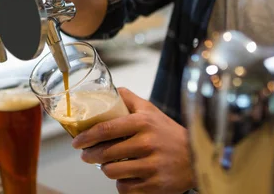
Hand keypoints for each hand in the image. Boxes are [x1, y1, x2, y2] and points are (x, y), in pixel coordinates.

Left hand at [72, 88, 194, 193]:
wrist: (197, 156)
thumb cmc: (168, 132)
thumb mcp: (150, 110)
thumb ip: (128, 98)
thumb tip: (107, 90)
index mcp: (142, 122)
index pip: (106, 129)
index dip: (86, 137)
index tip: (76, 141)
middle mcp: (147, 143)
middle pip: (105, 153)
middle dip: (90, 155)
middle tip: (86, 155)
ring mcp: (151, 165)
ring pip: (112, 172)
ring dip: (105, 169)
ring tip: (107, 164)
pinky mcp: (155, 185)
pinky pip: (125, 188)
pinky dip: (121, 184)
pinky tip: (124, 176)